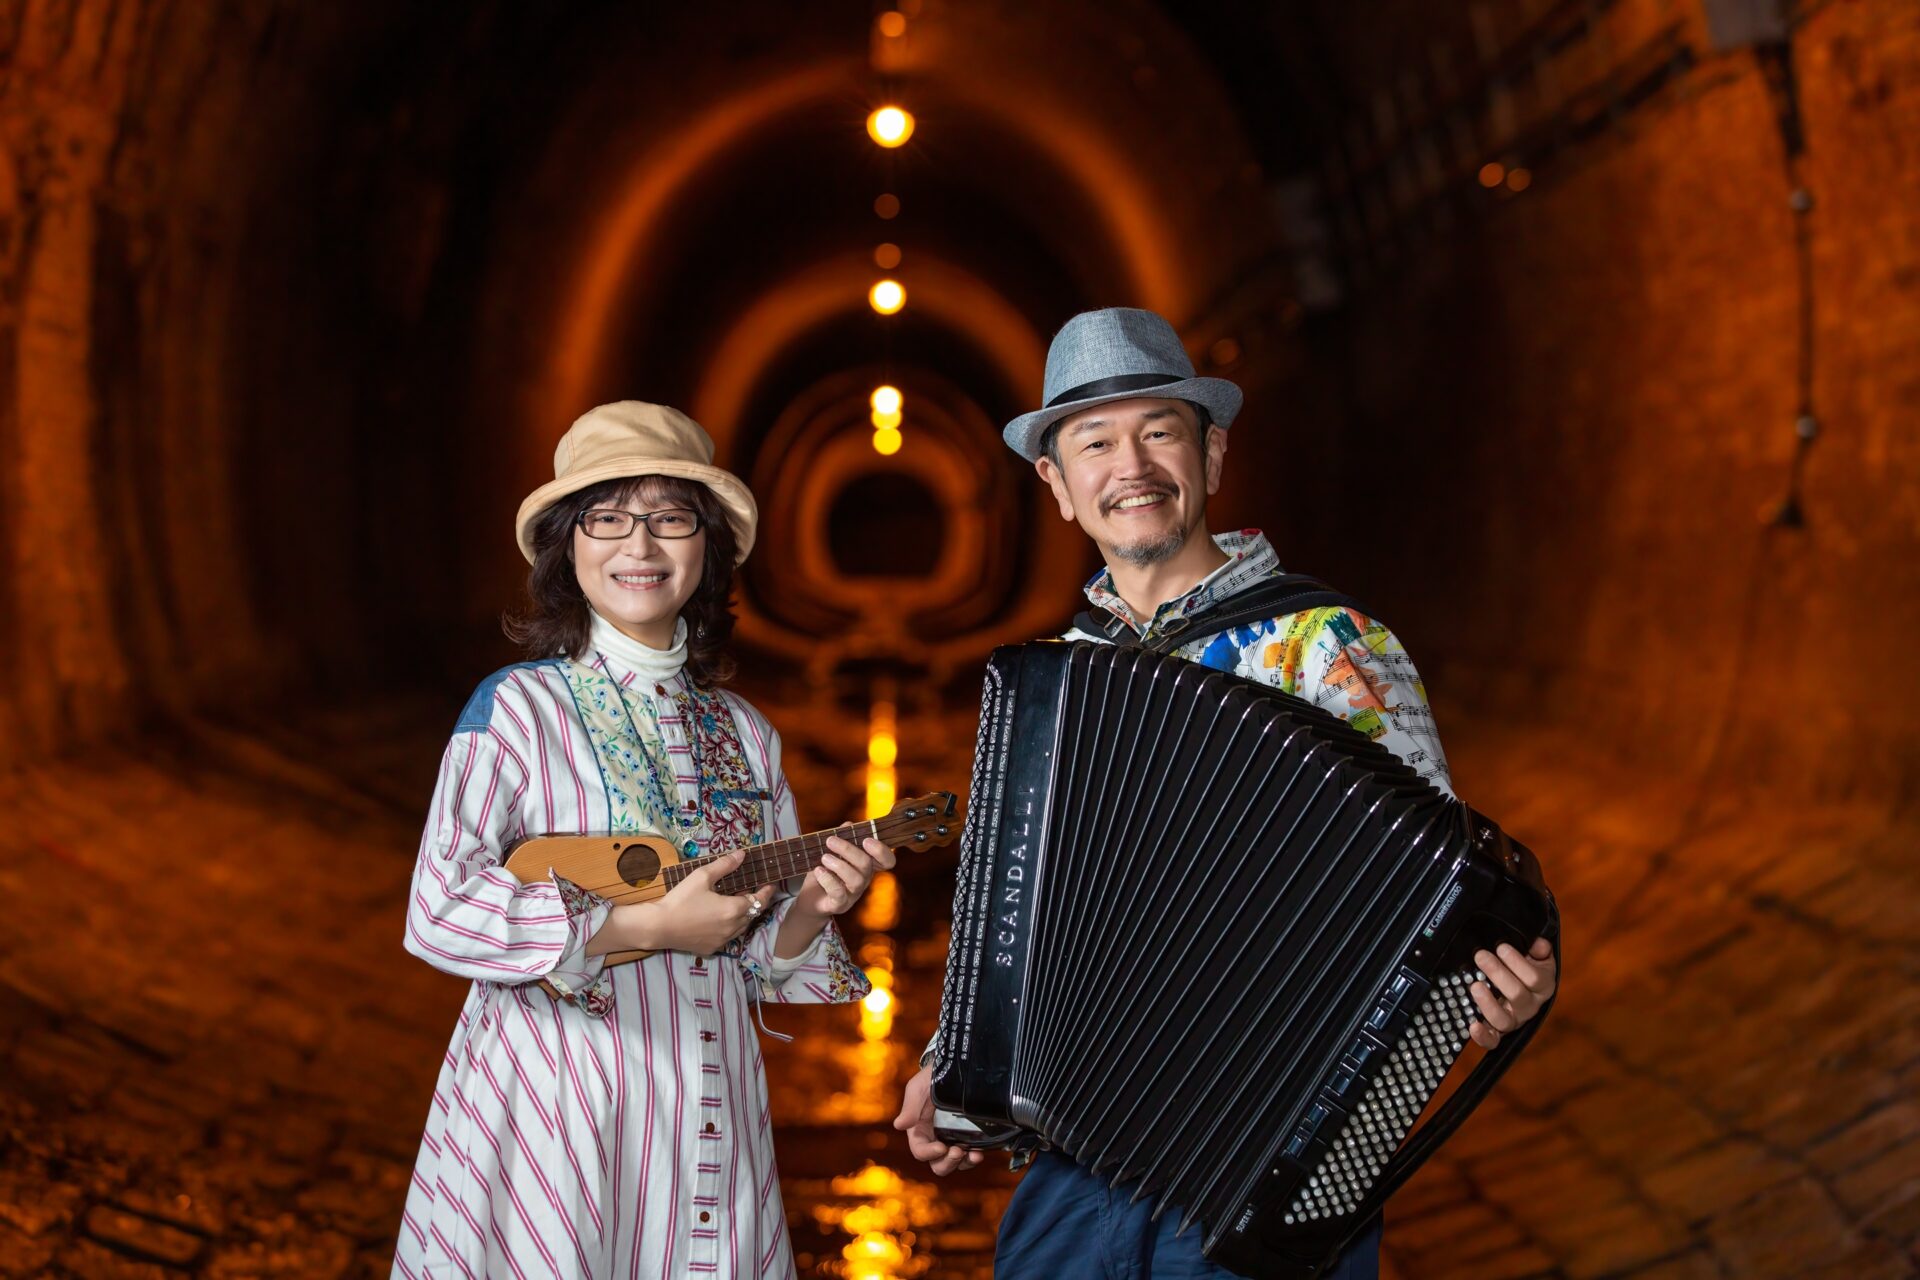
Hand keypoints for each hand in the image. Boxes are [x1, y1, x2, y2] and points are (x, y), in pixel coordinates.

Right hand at [594, 850, 773, 956]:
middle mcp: (732, 928)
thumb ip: (724, 865)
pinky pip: (727, 938)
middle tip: (751, 891)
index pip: (759, 900)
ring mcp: (722, 941)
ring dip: (743, 916)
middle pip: (752, 915)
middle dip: (754, 903)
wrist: (658, 927)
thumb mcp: (702, 877)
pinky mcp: (711, 949)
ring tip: (736, 904)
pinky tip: (718, 920)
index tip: (771, 884)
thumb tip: (742, 854)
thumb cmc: (680, 899)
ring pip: (741, 928)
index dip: (767, 892)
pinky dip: (729, 928)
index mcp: (733, 909)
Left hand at [796, 833, 897, 917]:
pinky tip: (819, 870)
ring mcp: (853, 894)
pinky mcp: (840, 904)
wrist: (810, 898)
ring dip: (839, 865)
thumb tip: (849, 824)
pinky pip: (839, 892)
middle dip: (848, 849)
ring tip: (824, 857)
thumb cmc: (824, 872)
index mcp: (866, 864)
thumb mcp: (831, 851)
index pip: (887, 861)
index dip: (882, 851)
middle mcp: (864, 879)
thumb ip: (842, 838)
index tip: (866, 840)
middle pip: (866, 864)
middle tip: (830, 841)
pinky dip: (828, 879)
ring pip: (856, 879)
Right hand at [894, 1066, 983, 1175]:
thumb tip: (899, 1125)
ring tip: (973, 1155)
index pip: (920, 1151)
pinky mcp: (968, 1138)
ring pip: (955, 1164)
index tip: (941, 1147)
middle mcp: (935, 1140)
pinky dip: (973, 1158)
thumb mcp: (918, 1089)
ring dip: (963, 1163)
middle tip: (957, 1151)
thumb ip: (910, 1107)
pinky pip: (969, 1156)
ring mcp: (953, 1140)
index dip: (929, 1153)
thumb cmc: (930, 1079)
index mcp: (919, 1131)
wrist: (952, 1068)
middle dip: (947, 1163)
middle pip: (938, 1164)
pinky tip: (979, 1152)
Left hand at [1467, 936, 1556, 1048]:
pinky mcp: (1498, 1032)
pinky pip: (1493, 1041)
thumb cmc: (1525, 968)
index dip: (1517, 962)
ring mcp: (1514, 1021)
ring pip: (1504, 1020)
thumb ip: (1539, 949)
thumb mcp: (1537, 957)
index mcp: (1542, 987)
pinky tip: (1473, 1026)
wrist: (1519, 987)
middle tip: (1481, 956)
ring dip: (1487, 1003)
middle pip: (1517, 995)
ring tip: (1474, 985)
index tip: (1501, 947)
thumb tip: (1538, 944)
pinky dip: (1483, 1037)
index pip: (1534, 979)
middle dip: (1497, 973)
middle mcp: (1530, 1007)